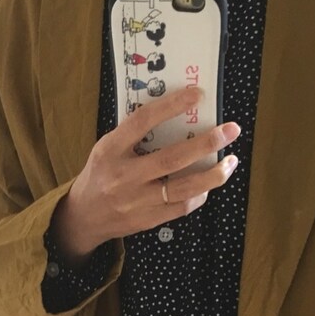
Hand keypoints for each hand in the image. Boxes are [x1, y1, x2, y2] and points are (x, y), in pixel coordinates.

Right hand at [52, 84, 241, 259]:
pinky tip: (209, 184)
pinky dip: (199, 194)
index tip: (197, 95)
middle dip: (206, 144)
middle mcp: (123, 177)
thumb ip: (133, 134)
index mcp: (110, 151)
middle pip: (171, 159)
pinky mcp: (146, 220)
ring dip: (212, 175)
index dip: (171, 106)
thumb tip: (174, 113)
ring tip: (231, 161)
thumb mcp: (107, 148)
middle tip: (231, 130)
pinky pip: (180, 208)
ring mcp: (136, 202)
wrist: (83, 217)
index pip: (142, 123)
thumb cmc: (100, 175)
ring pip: (183, 189)